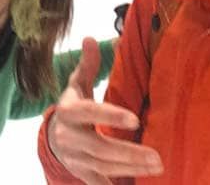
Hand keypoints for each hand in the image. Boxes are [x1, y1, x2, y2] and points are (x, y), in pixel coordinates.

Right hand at [47, 37, 162, 184]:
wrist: (52, 137)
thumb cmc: (73, 106)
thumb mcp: (77, 84)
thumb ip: (87, 64)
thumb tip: (90, 38)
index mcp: (69, 111)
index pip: (90, 113)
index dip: (111, 116)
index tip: (135, 119)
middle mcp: (69, 136)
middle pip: (100, 147)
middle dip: (129, 153)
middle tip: (157, 156)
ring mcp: (74, 158)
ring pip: (103, 166)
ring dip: (131, 168)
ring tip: (157, 166)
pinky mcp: (80, 173)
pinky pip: (98, 183)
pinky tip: (136, 184)